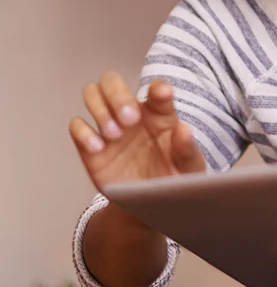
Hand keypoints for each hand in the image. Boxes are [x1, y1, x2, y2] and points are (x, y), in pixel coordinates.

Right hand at [69, 72, 205, 192]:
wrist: (150, 205)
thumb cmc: (173, 179)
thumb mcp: (189, 168)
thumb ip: (187, 149)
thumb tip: (183, 129)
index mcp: (160, 113)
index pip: (156, 89)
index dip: (158, 89)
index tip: (162, 95)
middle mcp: (132, 114)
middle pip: (112, 81)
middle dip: (118, 94)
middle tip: (130, 119)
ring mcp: (109, 127)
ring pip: (92, 94)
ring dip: (100, 109)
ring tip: (115, 134)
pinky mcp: (90, 147)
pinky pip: (76, 126)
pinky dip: (83, 133)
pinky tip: (98, 147)